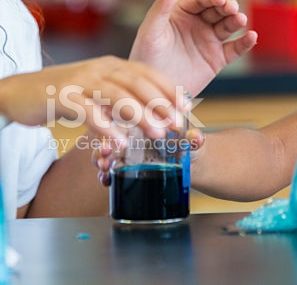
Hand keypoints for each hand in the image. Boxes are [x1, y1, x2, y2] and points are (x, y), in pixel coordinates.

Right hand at [0, 56, 184, 141]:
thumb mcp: (97, 94)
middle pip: (137, 82)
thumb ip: (120, 103)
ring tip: (157, 133)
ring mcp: (80, 81)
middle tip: (178, 124)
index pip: (148, 72)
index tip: (187, 108)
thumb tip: (151, 119)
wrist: (17, 92)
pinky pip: (88, 111)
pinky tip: (118, 142)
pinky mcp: (61, 96)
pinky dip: (105, 127)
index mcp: (111, 65)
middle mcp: (99, 68)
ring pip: (117, 94)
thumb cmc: (62, 95)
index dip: (170, 89)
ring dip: (140, 114)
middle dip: (162, 103)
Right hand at [91, 129, 205, 186]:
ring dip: (101, 158)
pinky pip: (109, 170)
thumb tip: (196, 138)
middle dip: (105, 142)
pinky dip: (104, 175)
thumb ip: (193, 139)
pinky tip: (105, 180)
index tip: (121, 130)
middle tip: (106, 153)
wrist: (191, 161)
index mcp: (145, 118)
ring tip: (104, 168)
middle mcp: (130, 132)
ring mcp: (124, 150)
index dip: (121, 121)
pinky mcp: (124, 168)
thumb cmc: (188, 143)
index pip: (127, 115)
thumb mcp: (191, 140)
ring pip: (105, 150)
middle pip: (110, 132)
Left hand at [128, 0, 256, 94]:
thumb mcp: (150, 33)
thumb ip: (160, 9)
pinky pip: (235, 48)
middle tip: (232, 8)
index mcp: (181, 13)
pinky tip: (252, 37)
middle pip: (218, 9)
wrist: (153, 93)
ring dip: (237, 20)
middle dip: (227, 6)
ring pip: (228, 26)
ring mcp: (209, 41)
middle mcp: (197, 24)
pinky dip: (245, 42)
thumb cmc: (145, 59)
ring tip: (241, 20)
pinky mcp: (217, 59)